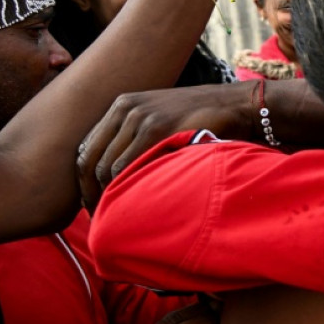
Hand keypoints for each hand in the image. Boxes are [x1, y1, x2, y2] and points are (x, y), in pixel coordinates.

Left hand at [78, 82, 255, 211]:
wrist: (238, 106)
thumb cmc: (204, 120)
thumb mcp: (164, 122)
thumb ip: (138, 138)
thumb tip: (116, 175)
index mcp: (122, 106)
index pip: (87, 148)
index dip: (84, 181)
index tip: (94, 203)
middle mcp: (126, 108)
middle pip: (90, 159)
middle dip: (90, 193)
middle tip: (99, 217)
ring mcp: (140, 116)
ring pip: (105, 166)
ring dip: (106, 195)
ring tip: (114, 217)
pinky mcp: (156, 127)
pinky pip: (126, 166)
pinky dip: (123, 188)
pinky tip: (129, 204)